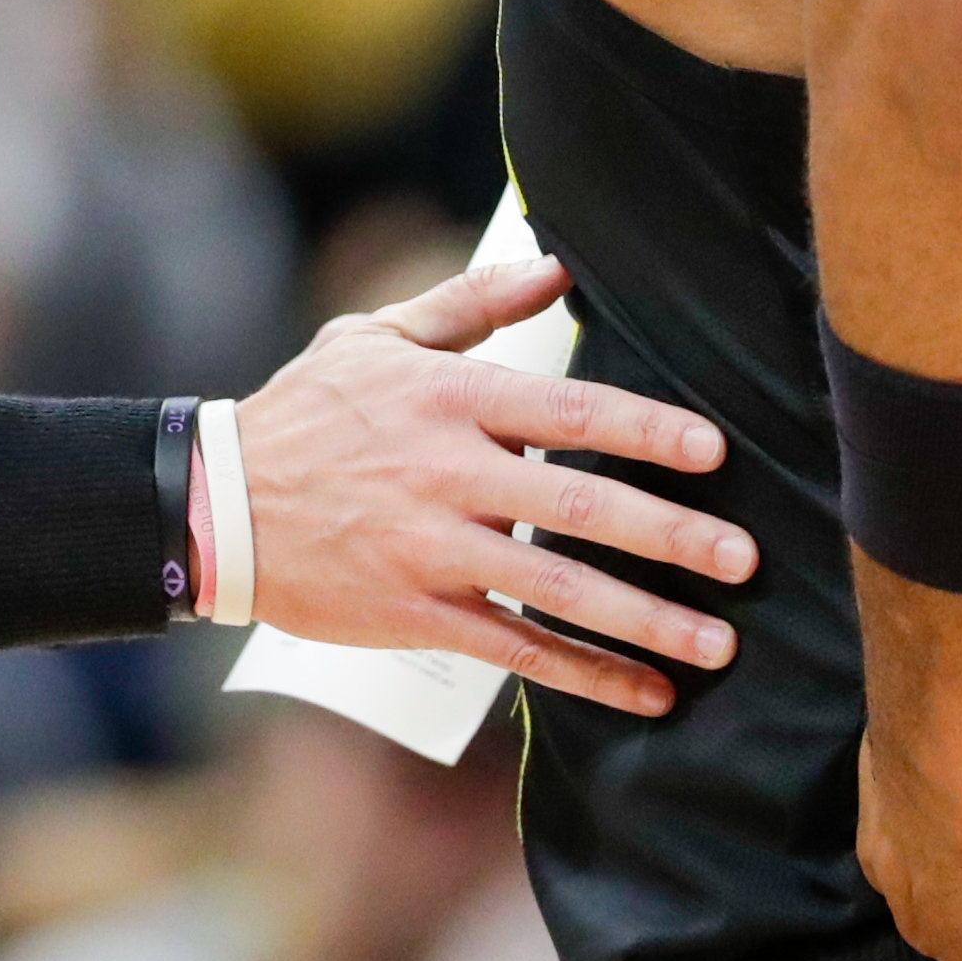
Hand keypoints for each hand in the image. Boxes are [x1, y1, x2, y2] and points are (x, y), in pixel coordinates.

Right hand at [232, 255, 759, 713]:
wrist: (216, 505)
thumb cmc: (307, 413)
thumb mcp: (377, 339)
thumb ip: (473, 305)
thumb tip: (558, 266)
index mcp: (447, 399)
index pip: (568, 409)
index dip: (646, 431)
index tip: (713, 453)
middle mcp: (448, 475)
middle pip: (579, 506)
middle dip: (671, 535)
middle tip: (745, 559)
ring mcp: (432, 550)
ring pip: (557, 590)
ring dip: (646, 620)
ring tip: (720, 644)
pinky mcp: (417, 613)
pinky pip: (516, 649)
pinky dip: (586, 675)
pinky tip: (648, 693)